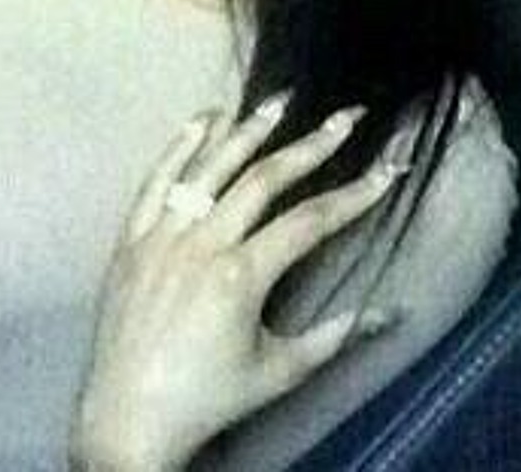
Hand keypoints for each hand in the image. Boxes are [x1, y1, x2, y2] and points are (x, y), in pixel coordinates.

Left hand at [71, 99, 402, 470]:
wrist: (127, 419)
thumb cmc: (209, 398)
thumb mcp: (278, 372)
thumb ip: (335, 336)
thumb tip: (392, 311)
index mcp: (241, 275)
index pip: (310, 221)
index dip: (354, 195)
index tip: (386, 169)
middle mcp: (202, 242)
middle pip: (265, 180)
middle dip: (311, 146)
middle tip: (344, 118)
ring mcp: (162, 234)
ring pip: (211, 168)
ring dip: (248, 131)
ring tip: (280, 101)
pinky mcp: (131, 237)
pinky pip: (156, 181)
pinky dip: (180, 146)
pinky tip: (203, 119)